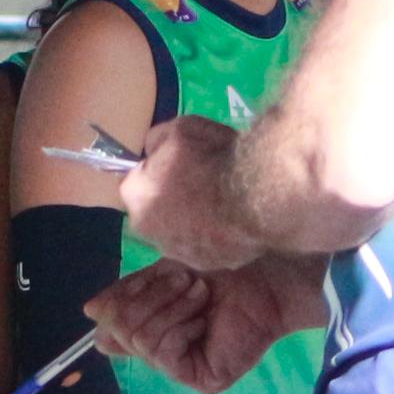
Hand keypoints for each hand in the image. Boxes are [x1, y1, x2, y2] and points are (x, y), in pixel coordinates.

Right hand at [90, 256, 324, 393]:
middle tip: (184, 278)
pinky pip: (163, 354)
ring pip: (140, 339)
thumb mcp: (162, 275)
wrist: (266, 273)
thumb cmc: (222, 266)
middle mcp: (165, 353)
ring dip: (168, 306)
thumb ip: (126, 294)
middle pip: (119, 332)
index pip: (109, 326)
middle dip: (147, 297)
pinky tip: (204, 315)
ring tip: (198, 291)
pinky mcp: (201, 380)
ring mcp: (183, 369)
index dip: (115, 302)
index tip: (143, 278)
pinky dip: (179, 326)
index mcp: (155, 327)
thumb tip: (90, 312)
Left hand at [119, 115, 255, 270]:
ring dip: (194, 221)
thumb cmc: (213, 158)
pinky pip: (208, 246)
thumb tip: (153, 151)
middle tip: (201, 182)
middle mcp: (149, 233)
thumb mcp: (179, 129)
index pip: (137, 181)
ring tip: (222, 202)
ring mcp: (181, 252)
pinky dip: (217, 236)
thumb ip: (156, 140)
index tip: (179, 162)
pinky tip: (235, 220)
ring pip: (182, 233)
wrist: (257, 194)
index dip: (157, 170)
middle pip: (157, 212)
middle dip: (172, 199)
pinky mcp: (211, 264)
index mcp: (135, 197)